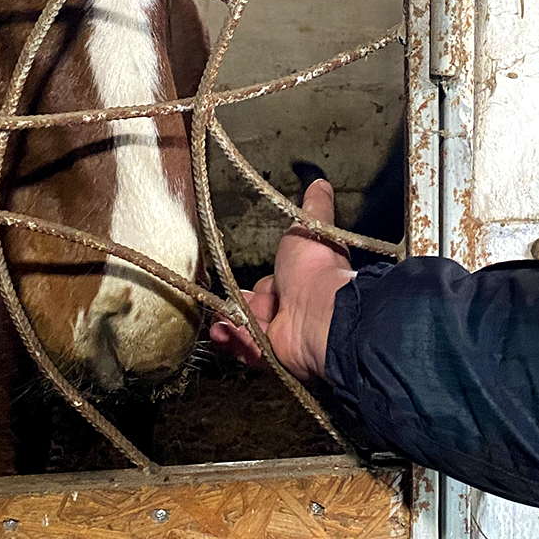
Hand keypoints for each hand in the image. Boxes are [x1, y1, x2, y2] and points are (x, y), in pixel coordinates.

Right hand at [208, 178, 355, 380]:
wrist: (322, 311)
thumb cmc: (318, 269)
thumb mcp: (309, 227)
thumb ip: (313, 207)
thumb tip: (320, 182)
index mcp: (300, 283)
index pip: (270, 286)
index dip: (260, 284)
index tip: (247, 283)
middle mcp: (292, 310)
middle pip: (254, 310)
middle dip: (238, 306)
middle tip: (220, 302)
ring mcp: (282, 335)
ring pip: (246, 331)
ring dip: (229, 324)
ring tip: (215, 319)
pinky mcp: (272, 356)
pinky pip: (246, 350)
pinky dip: (232, 341)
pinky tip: (220, 332)